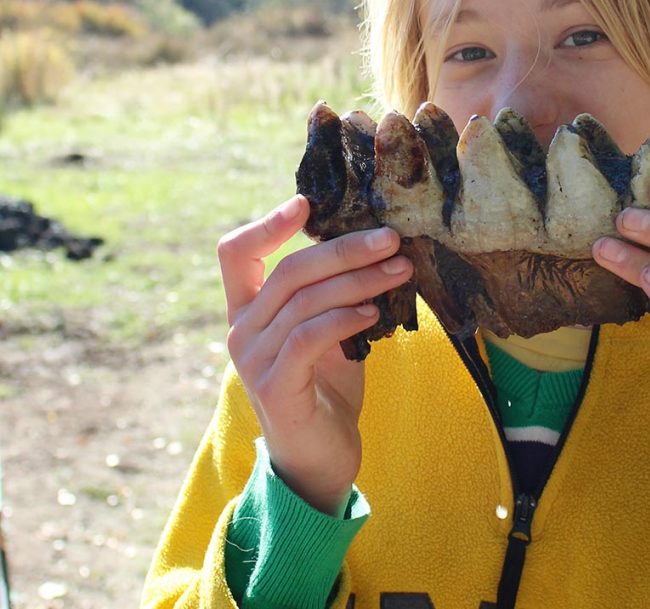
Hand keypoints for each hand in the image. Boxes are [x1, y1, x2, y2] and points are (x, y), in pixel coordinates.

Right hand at [218, 194, 412, 511]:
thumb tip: (376, 244)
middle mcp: (242, 331)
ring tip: (400, 269)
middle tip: (391, 237)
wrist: (321, 459)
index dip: (266, 224)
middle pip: (287, 269)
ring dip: (359, 281)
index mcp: (249, 310)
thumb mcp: (328, 329)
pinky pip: (309, 339)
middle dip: (345, 249)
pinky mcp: (275, 388)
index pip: (236, 253)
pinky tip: (374, 312)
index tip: (306, 204)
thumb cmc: (328, 386)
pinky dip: (343, 319)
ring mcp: (253, 361)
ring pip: (305, 301)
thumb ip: (332, 293)